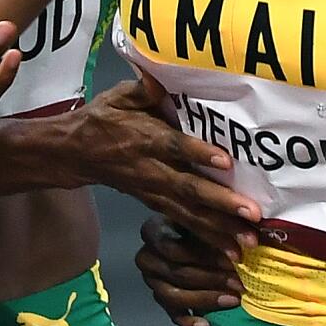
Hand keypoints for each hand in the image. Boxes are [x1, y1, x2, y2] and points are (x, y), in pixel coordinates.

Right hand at [82, 74, 260, 257]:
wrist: (74, 154)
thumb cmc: (103, 120)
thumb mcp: (118, 97)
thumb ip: (144, 88)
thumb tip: (160, 73)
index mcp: (144, 139)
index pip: (174, 147)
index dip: (198, 153)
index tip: (225, 160)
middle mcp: (151, 170)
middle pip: (188, 188)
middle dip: (221, 203)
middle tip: (252, 214)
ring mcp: (154, 192)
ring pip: (188, 213)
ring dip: (219, 230)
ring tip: (247, 244)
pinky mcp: (156, 205)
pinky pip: (183, 225)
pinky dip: (207, 240)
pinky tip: (230, 252)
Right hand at [133, 216, 241, 325]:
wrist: (192, 241)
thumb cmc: (201, 227)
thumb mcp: (207, 220)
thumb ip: (219, 226)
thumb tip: (246, 237)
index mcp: (153, 231)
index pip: (175, 247)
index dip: (206, 255)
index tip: (236, 258)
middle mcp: (147, 257)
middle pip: (177, 273)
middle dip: (212, 279)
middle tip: (239, 282)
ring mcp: (151, 281)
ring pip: (174, 296)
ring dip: (206, 299)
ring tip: (233, 300)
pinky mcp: (160, 300)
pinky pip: (172, 314)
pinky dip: (190, 321)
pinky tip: (207, 325)